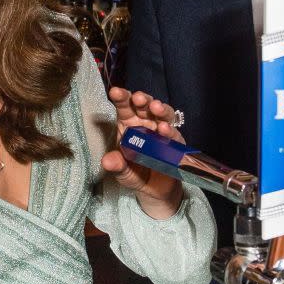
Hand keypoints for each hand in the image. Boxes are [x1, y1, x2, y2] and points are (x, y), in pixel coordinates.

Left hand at [101, 88, 184, 217]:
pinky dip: (170, 130)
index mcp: (129, 125)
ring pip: (163, 114)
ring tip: (156, 107)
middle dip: (142, 100)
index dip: (122, 98)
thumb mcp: (123, 173)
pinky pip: (174, 134)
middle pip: (145, 106)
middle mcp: (146, 125)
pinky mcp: (175, 143)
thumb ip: (117, 166)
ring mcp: (162, 132)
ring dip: (160, 110)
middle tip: (138, 98)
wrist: (155, 191)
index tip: (116, 92)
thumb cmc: (136, 175)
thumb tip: (107, 161)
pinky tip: (164, 128)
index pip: (125, 108)